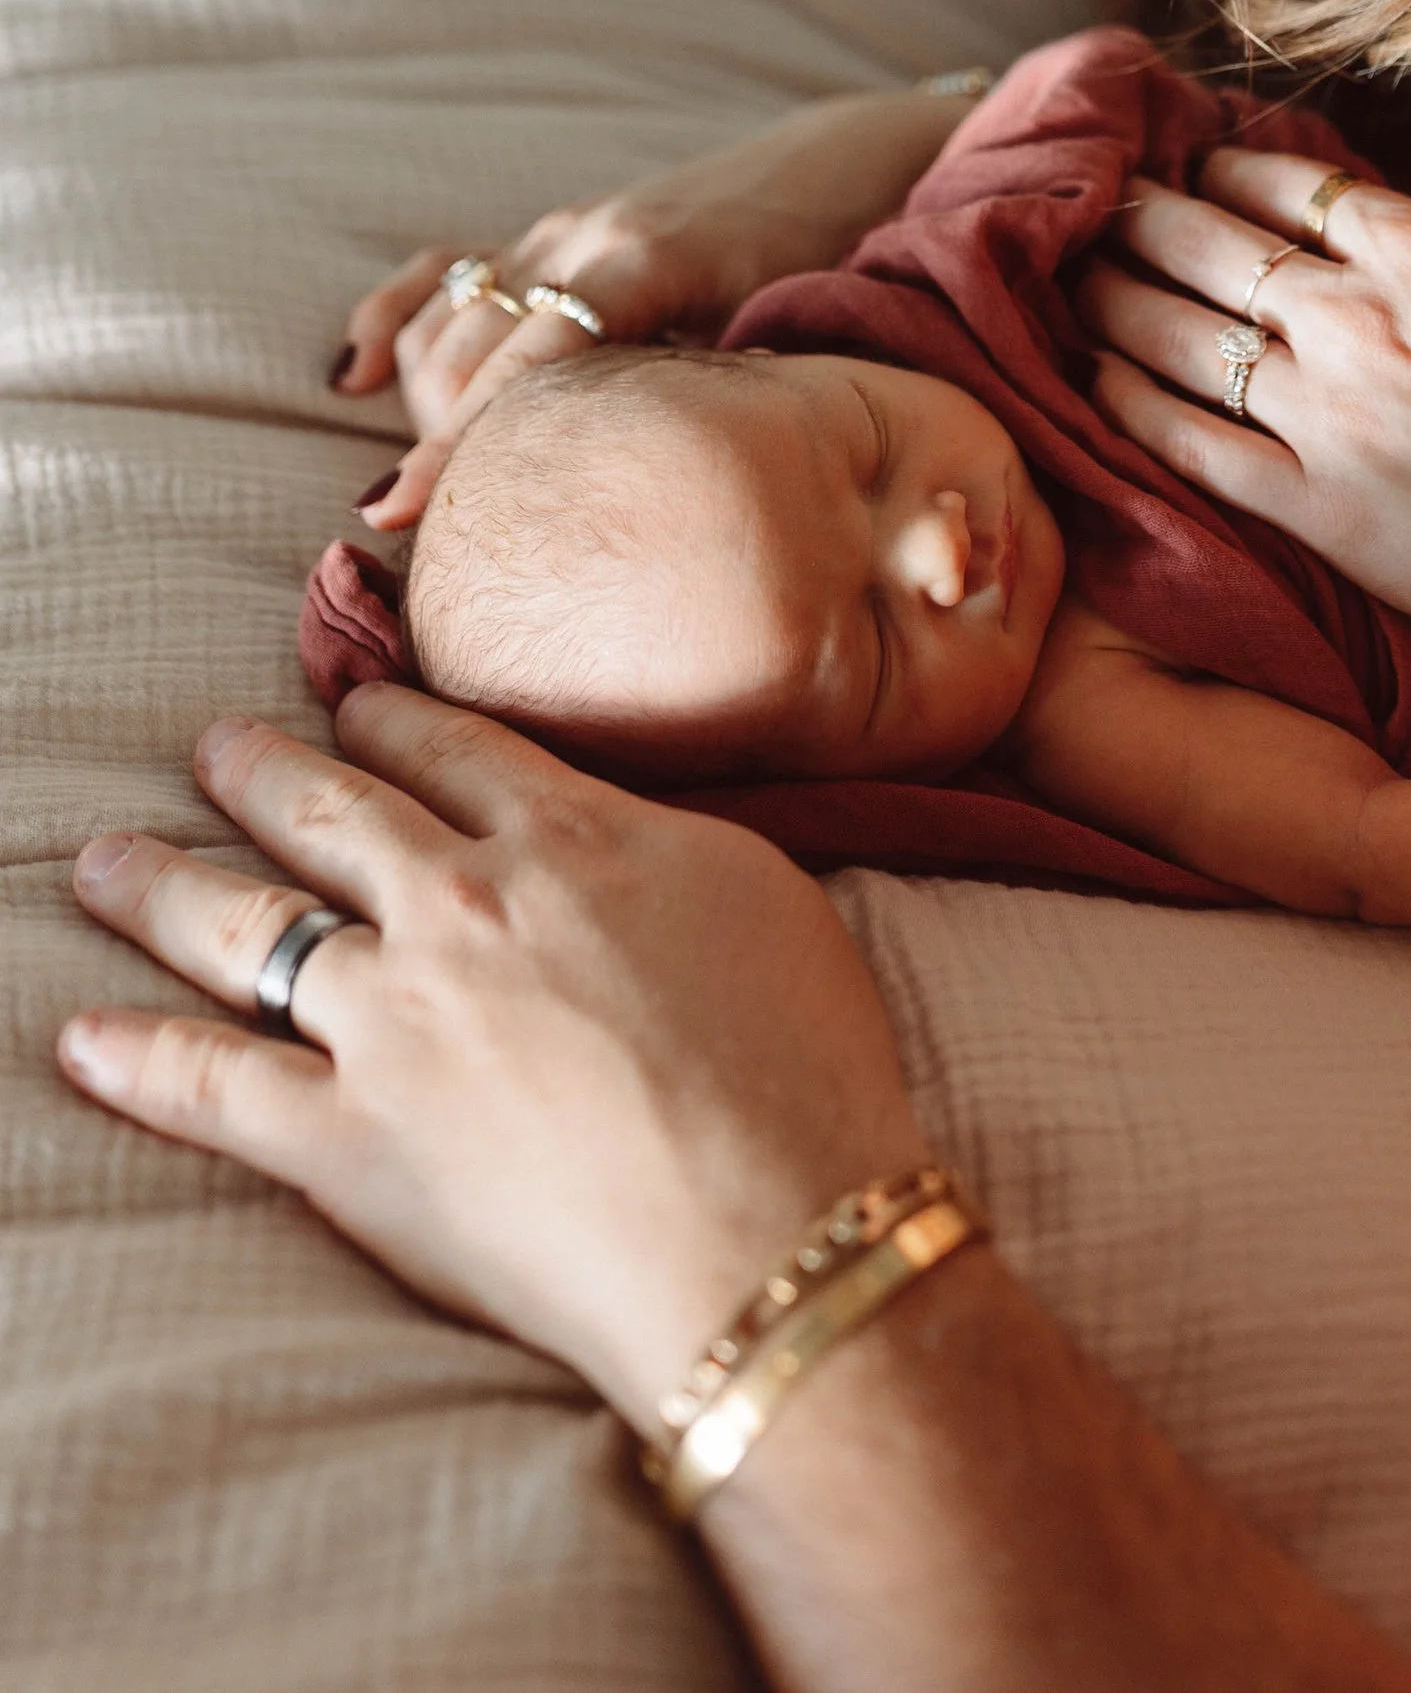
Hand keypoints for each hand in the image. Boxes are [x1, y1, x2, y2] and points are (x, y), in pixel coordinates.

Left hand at [56, 691, 924, 1432]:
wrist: (771, 1228)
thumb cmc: (802, 1066)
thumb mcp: (761, 894)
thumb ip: (656, 844)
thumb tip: (606, 830)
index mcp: (565, 837)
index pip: (447, 748)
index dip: (385, 721)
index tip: (349, 708)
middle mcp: (460, 907)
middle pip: (332, 814)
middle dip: (259, 770)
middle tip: (210, 746)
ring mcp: (393, 1022)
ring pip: (249, 926)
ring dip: (163, 886)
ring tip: (106, 861)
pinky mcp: (350, 1143)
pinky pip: (213, 1089)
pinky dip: (138, 1060)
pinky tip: (81, 1037)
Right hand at [335, 89, 970, 524]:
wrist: (851, 160)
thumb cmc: (833, 258)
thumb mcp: (793, 328)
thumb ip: (727, 391)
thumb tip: (681, 494)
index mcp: (648, 259)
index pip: (532, 357)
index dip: (465, 437)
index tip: (398, 509)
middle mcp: (589, 233)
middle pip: (473, 343)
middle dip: (439, 438)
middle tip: (429, 533)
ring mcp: (566, 225)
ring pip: (455, 311)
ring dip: (427, 396)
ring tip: (420, 489)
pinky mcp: (560, 227)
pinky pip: (454, 264)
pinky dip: (401, 311)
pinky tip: (357, 371)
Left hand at [1072, 151, 1410, 628]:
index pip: (1294, 187)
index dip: (1231, 171)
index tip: (1202, 165)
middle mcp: (1356, 320)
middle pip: (1214, 250)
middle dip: (1148, 221)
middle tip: (1109, 208)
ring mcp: (1325, 413)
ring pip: (1183, 339)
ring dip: (1120, 303)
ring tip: (1084, 282)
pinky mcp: (1311, 504)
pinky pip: (1191, 444)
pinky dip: (1132, 406)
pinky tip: (1096, 383)